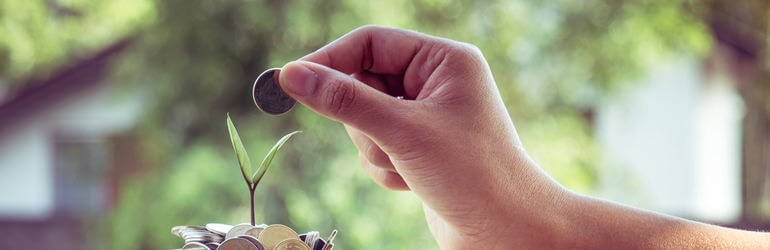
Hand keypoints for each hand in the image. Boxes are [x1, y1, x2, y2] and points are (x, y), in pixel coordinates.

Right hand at [278, 25, 565, 248]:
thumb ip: (344, 101)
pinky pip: (376, 146)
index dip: (330, 60)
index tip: (291, 82)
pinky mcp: (419, 146)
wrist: (506, 232)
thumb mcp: (402, 132)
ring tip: (409, 168)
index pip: (371, 43)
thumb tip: (291, 75)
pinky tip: (413, 182)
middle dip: (364, 122)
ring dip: (376, 150)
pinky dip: (385, 168)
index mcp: (443, 60)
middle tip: (383, 143)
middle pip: (364, 83)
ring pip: (365, 120)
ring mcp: (427, 115)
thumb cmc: (470, 174)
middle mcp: (436, 82)